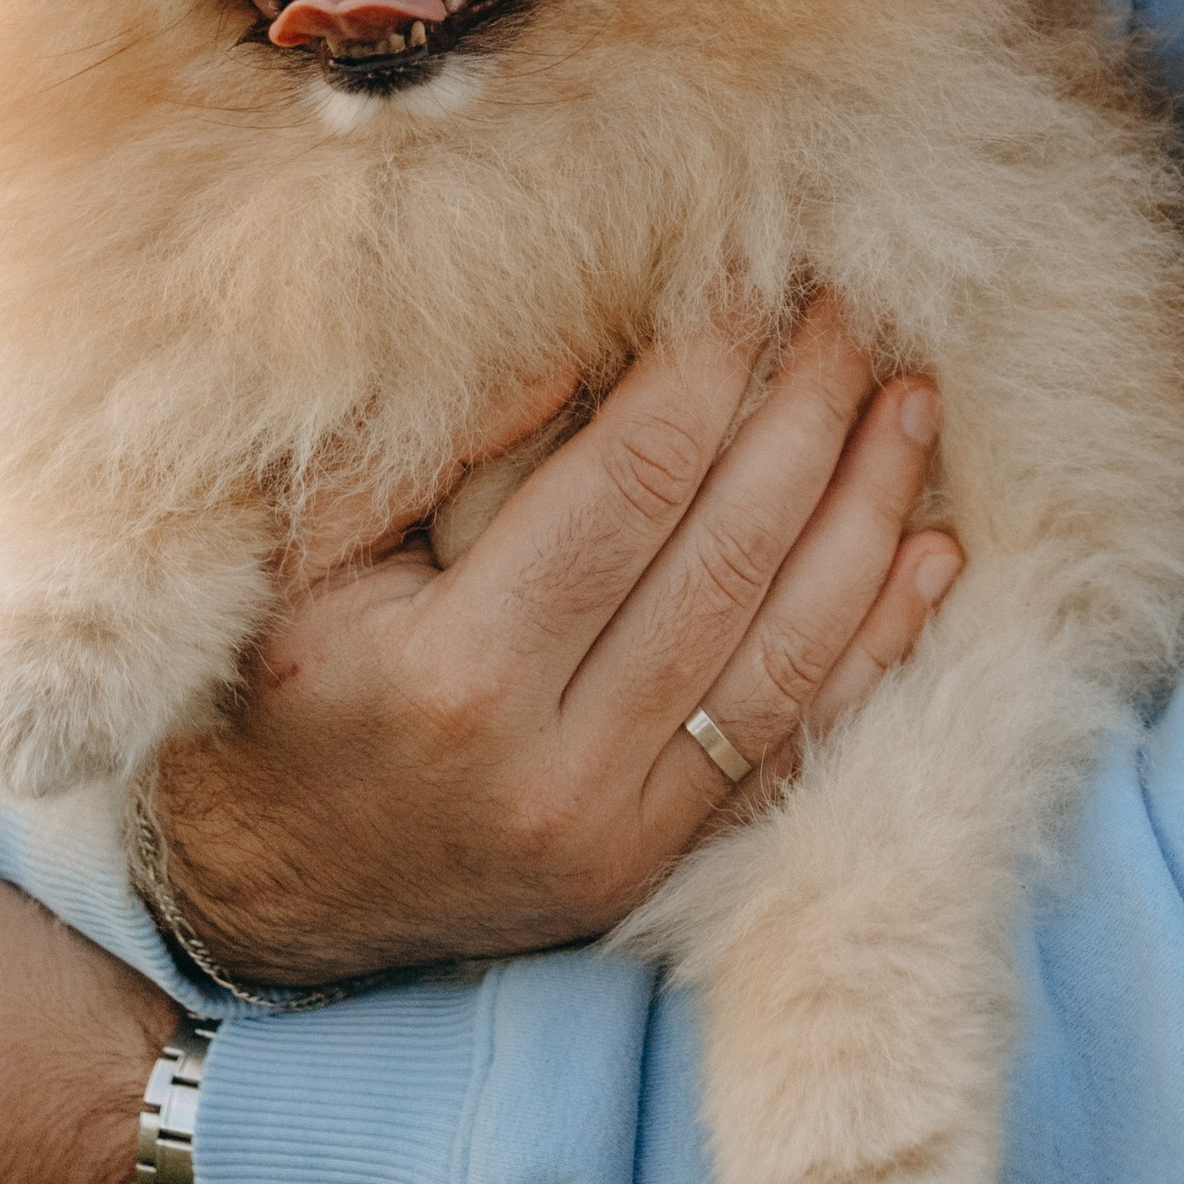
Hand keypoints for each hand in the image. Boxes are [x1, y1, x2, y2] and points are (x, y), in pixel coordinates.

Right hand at [148, 294, 958, 988]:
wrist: (252, 902)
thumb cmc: (270, 692)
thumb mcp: (298, 558)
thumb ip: (424, 451)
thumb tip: (574, 350)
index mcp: (456, 671)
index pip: (627, 488)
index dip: (704, 374)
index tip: (749, 281)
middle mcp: (554, 767)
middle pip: (729, 558)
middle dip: (806, 417)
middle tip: (851, 313)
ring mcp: (617, 834)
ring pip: (788, 652)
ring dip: (867, 514)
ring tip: (911, 402)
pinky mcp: (653, 870)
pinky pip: (793, 747)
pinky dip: (875, 648)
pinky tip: (931, 560)